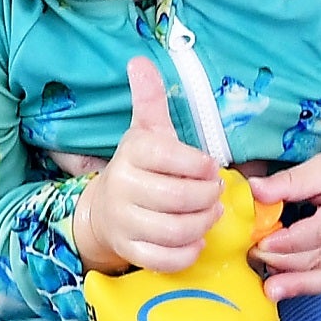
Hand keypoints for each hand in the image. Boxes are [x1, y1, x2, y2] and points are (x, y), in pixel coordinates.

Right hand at [72, 57, 221, 275]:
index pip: (170, 157)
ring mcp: (124, 222)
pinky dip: (187, 253)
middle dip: (208, 197)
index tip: (211, 167)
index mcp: (133, 154)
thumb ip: (150, 98)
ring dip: (203, 224)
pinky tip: (196, 240)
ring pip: (175, 229)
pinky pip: (164, 259)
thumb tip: (140, 61)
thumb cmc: (139, 167)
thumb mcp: (146, 131)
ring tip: (210, 215)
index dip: (199, 165)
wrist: (105, 209)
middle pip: (179, 198)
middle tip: (216, 194)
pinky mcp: (129, 250)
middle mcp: (123, 187)